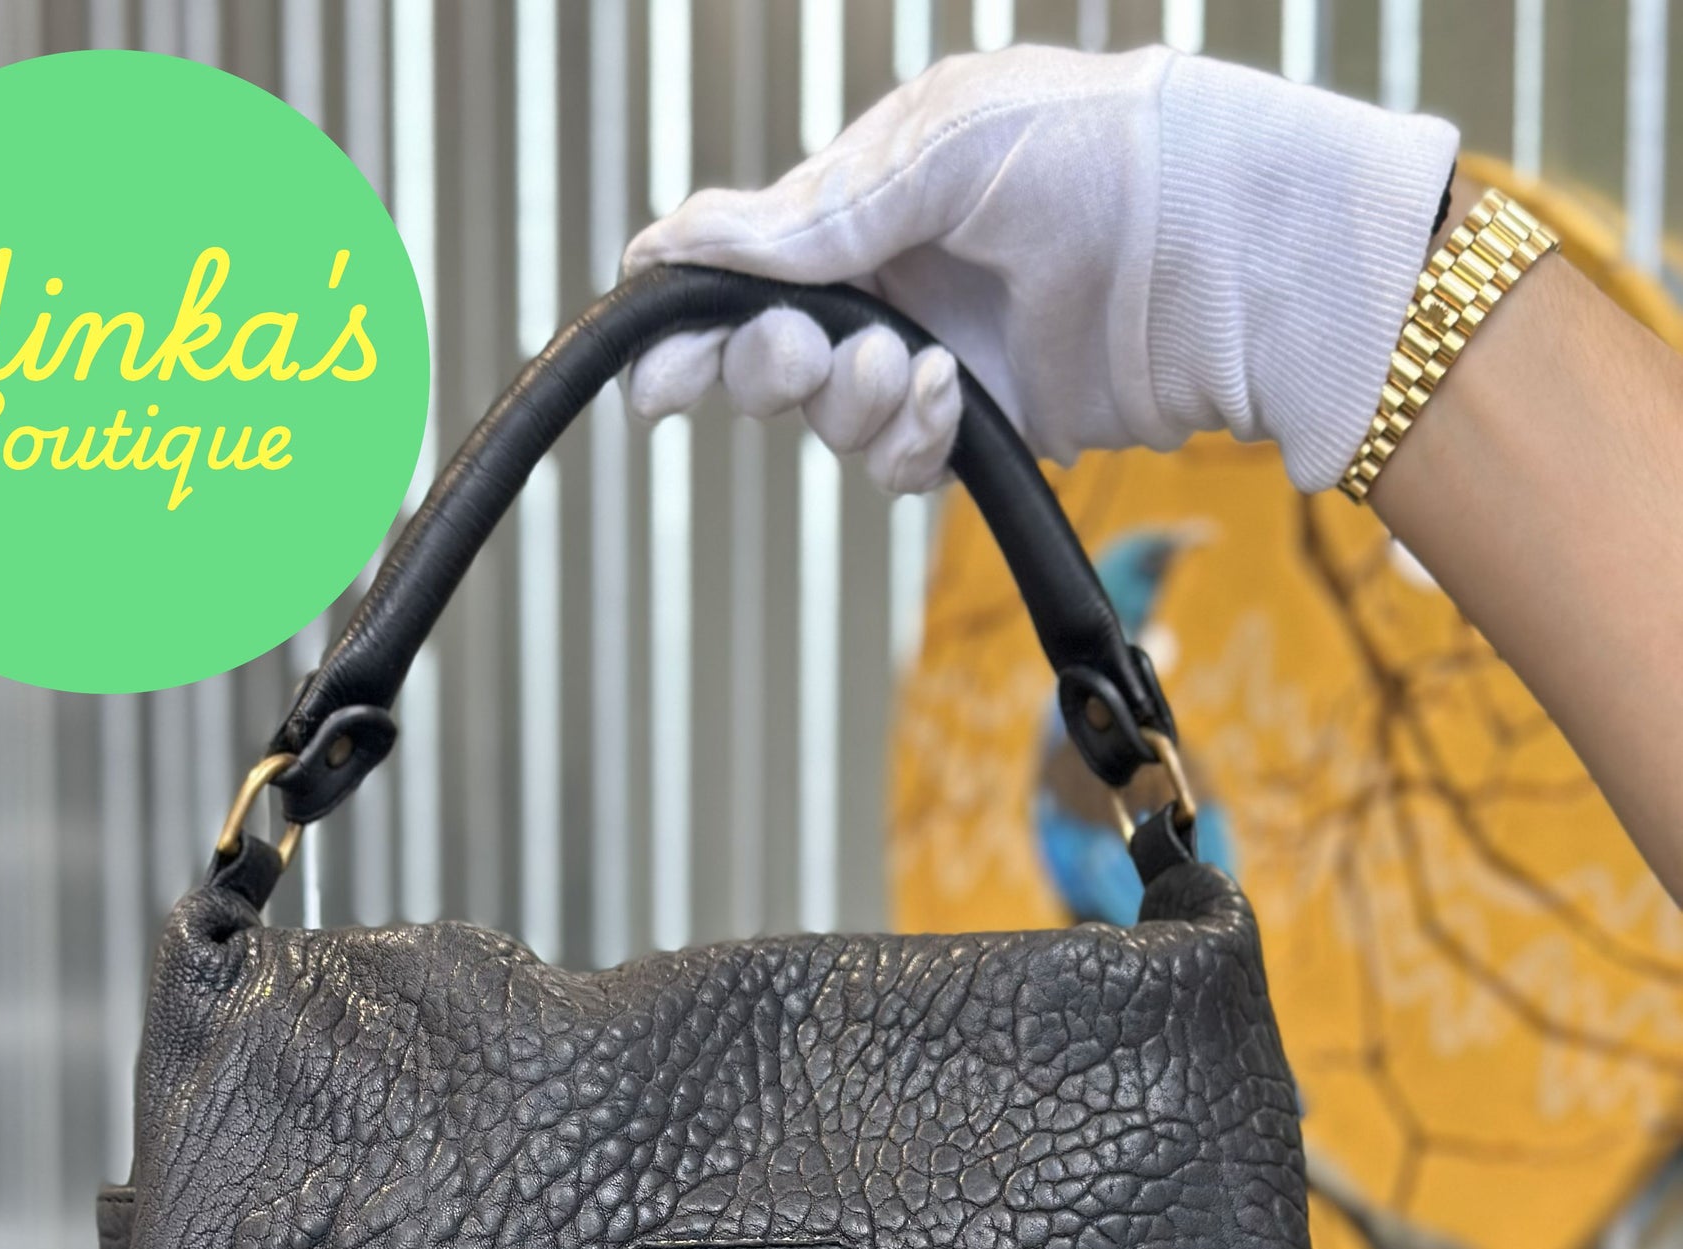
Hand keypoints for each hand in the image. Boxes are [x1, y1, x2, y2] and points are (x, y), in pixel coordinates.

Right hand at [623, 43, 1456, 495]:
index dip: (691, 323)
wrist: (1223, 242)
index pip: (743, 267)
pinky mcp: (984, 425)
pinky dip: (909, 444)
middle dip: (767, 368)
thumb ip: (809, 214)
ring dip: (851, 405)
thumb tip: (669, 242)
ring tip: (910, 370)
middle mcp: (890, 278)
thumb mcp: (938, 153)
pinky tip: (950, 399)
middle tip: (806, 356)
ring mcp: (934, 354)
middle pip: (769, 358)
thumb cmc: (1095, 154)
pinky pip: (900, 465)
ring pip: (830, 421)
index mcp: (866, 195)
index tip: (656, 372)